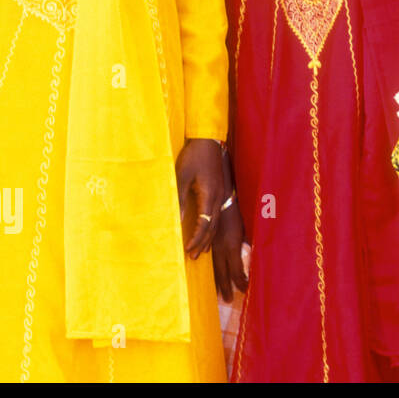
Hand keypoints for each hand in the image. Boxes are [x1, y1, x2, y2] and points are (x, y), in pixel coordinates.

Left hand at [176, 138, 223, 258]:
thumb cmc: (193, 156)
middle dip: (203, 242)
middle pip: (212, 226)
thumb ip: (179, 199)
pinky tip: (208, 231)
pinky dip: (212, 227)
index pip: (204, 223)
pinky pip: (218, 215)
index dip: (196, 238)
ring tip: (201, 250)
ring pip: (216, 222)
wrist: (208, 141)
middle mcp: (218, 197)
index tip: (187, 249)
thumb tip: (177, 220)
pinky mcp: (220, 191)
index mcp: (209, 194)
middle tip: (193, 256)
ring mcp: (221, 194)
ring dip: (208, 237)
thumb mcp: (181, 176)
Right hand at [212, 201, 248, 300]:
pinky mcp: (208, 245)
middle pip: (223, 273)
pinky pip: (210, 262)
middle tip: (228, 300)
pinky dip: (211, 272)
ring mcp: (213, 247)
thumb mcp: (247, 230)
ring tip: (219, 296)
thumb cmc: (238, 216)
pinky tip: (211, 280)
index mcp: (232, 246)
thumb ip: (251, 244)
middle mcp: (221, 249)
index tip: (246, 290)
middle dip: (227, 287)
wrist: (222, 202)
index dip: (241, 281)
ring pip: (214, 269)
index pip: (237, 269)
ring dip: (217, 283)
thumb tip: (258, 256)